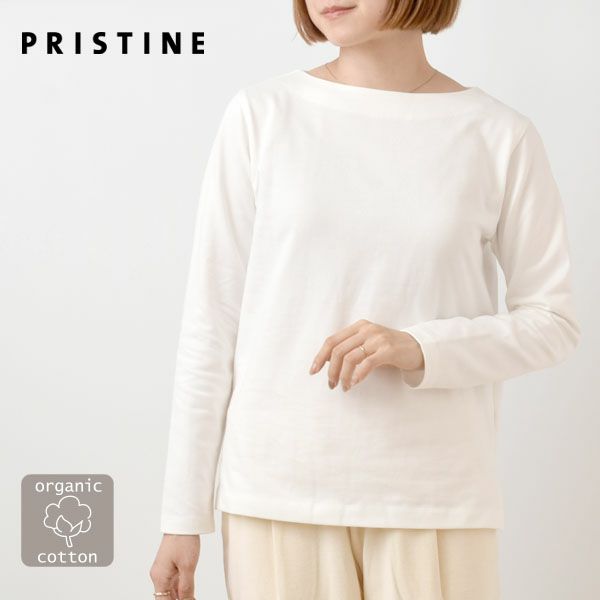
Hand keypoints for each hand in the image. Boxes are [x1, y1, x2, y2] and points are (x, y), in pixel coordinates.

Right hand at [149, 533, 199, 599]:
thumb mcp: (188, 566)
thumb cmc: (183, 540)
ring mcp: (164, 570)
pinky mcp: (169, 566)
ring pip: (170, 591)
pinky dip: (181, 590)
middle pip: (165, 597)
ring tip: (192, 598)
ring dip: (180, 597)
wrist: (183, 522)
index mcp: (159, 577)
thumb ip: (186, 587)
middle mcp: (159, 575)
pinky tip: (191, 594)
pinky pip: (174, 583)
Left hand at [309, 319, 423, 390]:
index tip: (313, 371)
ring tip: (344, 387)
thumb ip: (350, 347)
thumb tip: (327, 361)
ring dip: (343, 376)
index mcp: (358, 327)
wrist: (417, 347)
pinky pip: (367, 363)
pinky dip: (358, 375)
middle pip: (338, 350)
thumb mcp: (367, 343)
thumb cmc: (388, 348)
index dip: (320, 356)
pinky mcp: (388, 350)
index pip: (332, 340)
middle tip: (331, 385)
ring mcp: (377, 338)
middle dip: (331, 370)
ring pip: (350, 358)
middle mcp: (366, 330)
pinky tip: (355, 383)